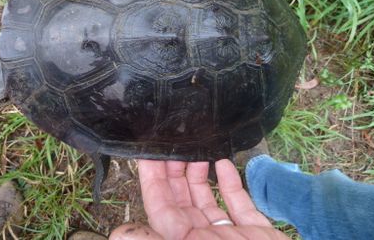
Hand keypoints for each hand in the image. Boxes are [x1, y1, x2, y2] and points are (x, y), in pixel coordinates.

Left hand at [110, 159, 288, 239]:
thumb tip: (119, 233)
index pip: (160, 206)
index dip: (152, 179)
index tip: (147, 153)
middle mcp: (201, 238)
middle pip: (181, 199)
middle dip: (174, 170)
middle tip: (173, 142)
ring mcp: (228, 235)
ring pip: (206, 199)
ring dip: (199, 173)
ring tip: (196, 149)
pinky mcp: (254, 232)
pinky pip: (237, 204)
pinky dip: (229, 183)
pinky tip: (223, 163)